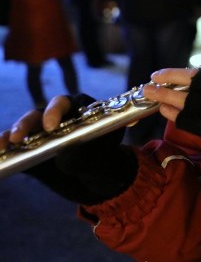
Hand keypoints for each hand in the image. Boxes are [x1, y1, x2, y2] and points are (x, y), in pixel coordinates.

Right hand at [2, 95, 136, 205]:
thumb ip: (86, 155)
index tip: (50, 126)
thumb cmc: (104, 163)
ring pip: (24, 130)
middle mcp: (59, 119)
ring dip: (12, 135)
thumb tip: (65, 151)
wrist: (97, 182)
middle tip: (19, 137)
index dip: (55, 111)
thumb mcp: (101, 161)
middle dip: (27, 123)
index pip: (66, 103)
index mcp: (81, 111)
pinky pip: (15, 148)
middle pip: (39, 114)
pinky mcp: (30, 151)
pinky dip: (5, 148)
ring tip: (5, 144)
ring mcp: (42, 134)